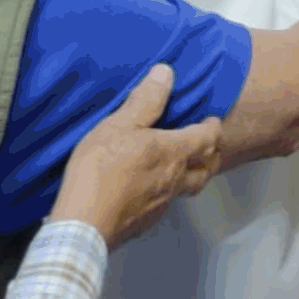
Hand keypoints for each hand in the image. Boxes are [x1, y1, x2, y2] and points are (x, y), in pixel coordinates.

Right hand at [47, 64, 220, 246]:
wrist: (84, 225)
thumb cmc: (102, 169)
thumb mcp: (119, 125)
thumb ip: (145, 100)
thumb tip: (167, 72)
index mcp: (174, 153)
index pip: (208, 138)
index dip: (213, 127)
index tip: (212, 120)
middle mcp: (175, 180)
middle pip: (207, 169)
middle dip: (211, 155)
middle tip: (207, 145)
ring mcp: (161, 205)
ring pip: (188, 188)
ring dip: (192, 175)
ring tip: (183, 165)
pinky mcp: (144, 222)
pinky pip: (165, 204)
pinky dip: (167, 192)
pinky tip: (151, 190)